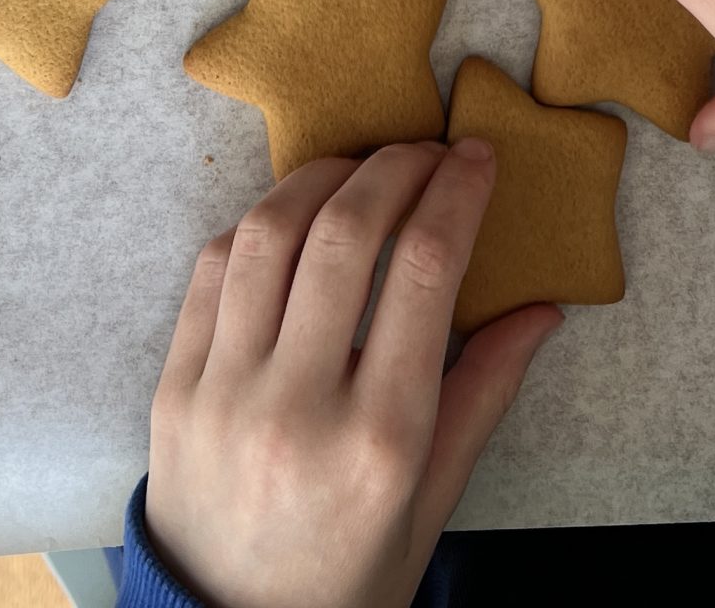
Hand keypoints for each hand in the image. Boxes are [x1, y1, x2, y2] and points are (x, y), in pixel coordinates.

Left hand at [146, 142, 562, 607]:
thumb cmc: (348, 574)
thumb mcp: (434, 502)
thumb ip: (484, 395)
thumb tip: (541, 309)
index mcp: (382, 437)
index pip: (426, 272)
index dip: (456, 194)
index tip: (476, 157)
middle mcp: (299, 405)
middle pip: (347, 234)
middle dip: (394, 167)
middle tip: (426, 149)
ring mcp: (225, 392)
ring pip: (268, 234)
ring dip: (321, 177)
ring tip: (360, 167)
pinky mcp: (173, 388)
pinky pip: (209, 271)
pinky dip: (257, 226)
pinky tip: (294, 218)